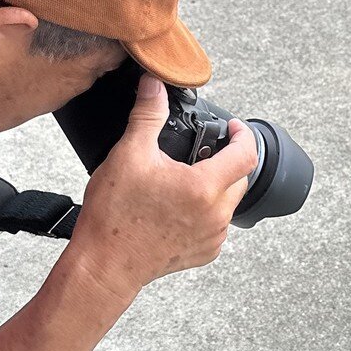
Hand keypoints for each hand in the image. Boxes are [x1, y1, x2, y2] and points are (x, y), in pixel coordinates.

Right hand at [66, 73, 257, 298]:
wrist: (104, 265)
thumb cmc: (114, 215)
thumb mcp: (129, 155)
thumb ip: (147, 115)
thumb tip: (153, 85)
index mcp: (205, 187)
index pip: (246, 153)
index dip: (241, 134)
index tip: (231, 127)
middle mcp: (217, 214)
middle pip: (240, 177)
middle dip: (228, 159)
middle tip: (204, 150)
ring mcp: (213, 237)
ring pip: (229, 202)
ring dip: (217, 185)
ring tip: (188, 177)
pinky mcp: (205, 253)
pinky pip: (218, 225)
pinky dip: (208, 210)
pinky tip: (181, 205)